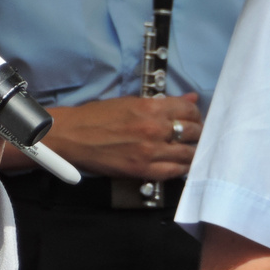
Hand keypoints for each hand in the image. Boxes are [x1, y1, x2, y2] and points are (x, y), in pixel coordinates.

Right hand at [28, 94, 202, 178]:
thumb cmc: (97, 116)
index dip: (195, 113)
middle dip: (196, 132)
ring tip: (187, 149)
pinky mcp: (144, 170)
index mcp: (150, 107)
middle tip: (192, 134)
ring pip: (189, 153)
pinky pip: (175, 171)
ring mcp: (151, 151)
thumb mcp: (129, 102)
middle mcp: (154, 128)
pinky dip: (181, 167)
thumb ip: (162, 103)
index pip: (189, 109)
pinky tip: (179, 163)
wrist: (73, 135)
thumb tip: (190, 98)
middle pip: (193, 131)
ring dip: (192, 151)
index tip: (192, 117)